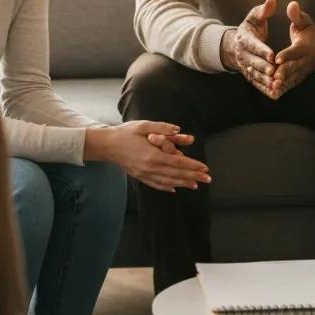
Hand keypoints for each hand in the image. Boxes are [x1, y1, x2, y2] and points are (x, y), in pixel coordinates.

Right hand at [86, 121, 210, 192]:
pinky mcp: (139, 176)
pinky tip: (174, 188)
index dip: (193, 166)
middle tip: (207, 179)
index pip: (178, 163)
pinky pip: (156, 184)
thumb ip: (162, 128)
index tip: (205, 168)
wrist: (107, 145)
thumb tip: (179, 130)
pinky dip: (167, 187)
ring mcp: (144, 174)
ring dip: (183, 184)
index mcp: (153, 155)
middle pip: (176, 175)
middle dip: (193, 177)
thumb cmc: (126, 133)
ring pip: (168, 182)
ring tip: (195, 185)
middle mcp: (150, 167)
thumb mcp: (144, 126)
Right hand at [221, 0, 277, 96]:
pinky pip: (256, 83)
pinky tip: (274, 94)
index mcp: (244, 39)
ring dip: (264, 80)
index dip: (262, 50)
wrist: (233, 45)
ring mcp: (244, 66)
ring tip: (275, 84)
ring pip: (254, 74)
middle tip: (275, 72)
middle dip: (264, 67)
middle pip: (253, 62)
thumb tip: (272, 1)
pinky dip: (264, 89)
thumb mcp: (254, 18)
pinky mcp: (248, 74)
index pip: (253, 45)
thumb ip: (263, 11)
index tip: (272, 55)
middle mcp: (242, 54)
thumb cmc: (249, 29)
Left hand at [272, 1, 314, 98]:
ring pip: (291, 79)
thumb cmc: (309, 33)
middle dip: (284, 73)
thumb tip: (292, 4)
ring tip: (272, 88)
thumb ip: (297, 15)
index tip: (277, 58)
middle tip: (274, 77)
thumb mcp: (305, 22)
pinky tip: (272, 94)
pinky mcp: (297, 78)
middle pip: (293, 68)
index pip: (295, 51)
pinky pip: (289, 85)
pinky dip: (282, 90)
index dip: (287, 55)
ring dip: (282, 84)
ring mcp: (301, 72)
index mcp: (305, 46)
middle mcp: (304, 61)